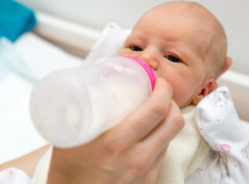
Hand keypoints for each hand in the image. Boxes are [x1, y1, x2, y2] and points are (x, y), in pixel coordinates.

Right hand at [47, 78, 184, 183]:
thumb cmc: (68, 172)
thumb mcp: (70, 138)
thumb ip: (83, 112)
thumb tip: (92, 86)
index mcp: (117, 143)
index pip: (156, 109)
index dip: (164, 89)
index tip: (159, 81)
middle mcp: (138, 158)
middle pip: (174, 121)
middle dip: (172, 101)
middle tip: (160, 93)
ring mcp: (146, 171)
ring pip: (171, 136)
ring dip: (167, 119)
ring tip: (155, 112)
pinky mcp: (149, 180)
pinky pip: (163, 152)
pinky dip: (161, 137)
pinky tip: (148, 134)